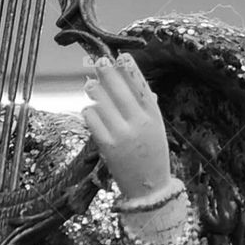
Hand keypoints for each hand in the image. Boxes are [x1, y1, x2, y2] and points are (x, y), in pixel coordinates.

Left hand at [82, 53, 171, 201]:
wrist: (149, 189)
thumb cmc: (151, 154)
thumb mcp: (154, 128)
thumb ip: (144, 106)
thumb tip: (129, 80)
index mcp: (153, 116)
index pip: (140, 85)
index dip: (129, 68)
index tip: (121, 56)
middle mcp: (138, 122)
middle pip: (119, 88)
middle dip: (107, 72)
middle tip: (97, 60)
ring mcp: (122, 133)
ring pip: (102, 101)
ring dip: (94, 90)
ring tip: (90, 84)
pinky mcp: (107, 145)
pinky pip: (92, 119)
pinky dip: (89, 112)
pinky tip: (89, 110)